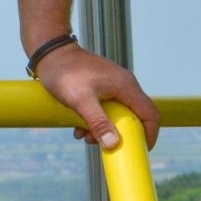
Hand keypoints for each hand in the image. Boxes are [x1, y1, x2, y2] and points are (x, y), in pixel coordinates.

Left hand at [34, 41, 160, 149]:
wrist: (49, 51)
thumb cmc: (64, 72)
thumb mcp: (80, 100)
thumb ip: (98, 122)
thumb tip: (113, 144)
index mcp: (127, 87)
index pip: (151, 114)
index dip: (150, 134)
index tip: (141, 149)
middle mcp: (125, 85)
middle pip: (135, 116)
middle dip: (121, 134)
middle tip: (104, 144)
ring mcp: (114, 84)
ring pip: (119, 113)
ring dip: (106, 128)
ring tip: (86, 135)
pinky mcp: (103, 85)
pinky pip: (108, 107)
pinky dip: (97, 119)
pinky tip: (80, 125)